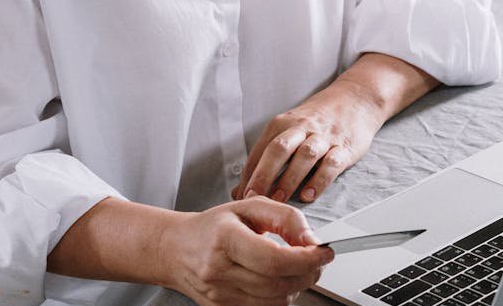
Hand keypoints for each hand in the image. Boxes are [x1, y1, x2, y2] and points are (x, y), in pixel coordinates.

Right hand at [161, 196, 333, 305]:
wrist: (177, 249)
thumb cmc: (214, 226)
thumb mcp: (249, 206)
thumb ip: (285, 218)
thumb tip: (311, 240)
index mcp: (225, 239)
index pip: (274, 260)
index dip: (307, 259)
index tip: (325, 252)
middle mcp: (219, 271)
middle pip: (278, 284)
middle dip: (308, 272)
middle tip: (317, 259)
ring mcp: (220, 295)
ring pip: (275, 301)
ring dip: (296, 286)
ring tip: (296, 267)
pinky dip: (280, 296)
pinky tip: (278, 280)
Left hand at [232, 77, 385, 203]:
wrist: (355, 99)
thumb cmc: (317, 118)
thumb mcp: (290, 127)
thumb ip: (267, 156)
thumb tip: (242, 188)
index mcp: (284, 123)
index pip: (261, 149)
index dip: (249, 174)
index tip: (240, 195)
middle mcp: (302, 128)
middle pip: (279, 149)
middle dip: (264, 174)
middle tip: (254, 197)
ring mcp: (324, 137)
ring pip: (304, 156)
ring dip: (289, 179)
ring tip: (279, 200)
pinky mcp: (344, 146)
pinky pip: (331, 163)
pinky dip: (319, 180)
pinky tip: (309, 194)